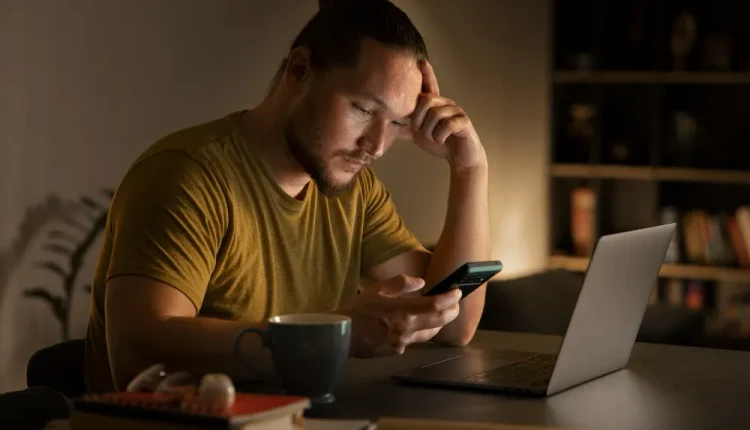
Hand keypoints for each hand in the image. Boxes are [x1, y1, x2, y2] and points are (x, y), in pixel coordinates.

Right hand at [341, 275, 461, 356]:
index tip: (457, 291)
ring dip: (439, 322)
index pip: (436, 305)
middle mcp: (407, 329)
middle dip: (452, 311)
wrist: (342, 334)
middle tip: (455, 302)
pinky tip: (417, 323)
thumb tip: (421, 283)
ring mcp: (403, 343)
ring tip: (441, 312)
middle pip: (440, 321)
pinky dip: (421, 330)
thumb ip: (401, 283)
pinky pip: (415, 340)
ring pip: (430, 332)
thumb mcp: (378, 289)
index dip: (450, 298)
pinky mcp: (398, 351)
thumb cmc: (358, 309)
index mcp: (403, 311)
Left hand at [404, 60, 486, 170]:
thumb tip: (386, 125)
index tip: (421, 61)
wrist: (460, 158)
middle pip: (426, 100)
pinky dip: (439, 137)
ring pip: (435, 114)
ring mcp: (456, 111)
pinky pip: (447, 125)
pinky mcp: (464, 122)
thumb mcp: (419, 136)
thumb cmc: (441, 143)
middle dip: (418, 119)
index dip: (426, 74)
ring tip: (434, 139)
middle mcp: (446, 103)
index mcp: (435, 104)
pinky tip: (442, 140)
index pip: (430, 86)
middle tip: (420, 131)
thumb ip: (404, 129)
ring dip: (430, 132)